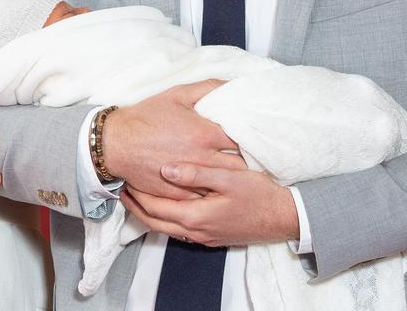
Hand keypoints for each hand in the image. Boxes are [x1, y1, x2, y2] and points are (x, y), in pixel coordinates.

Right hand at [102, 80, 246, 198]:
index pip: (244, 140)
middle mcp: (202, 159)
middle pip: (240, 166)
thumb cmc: (147, 117)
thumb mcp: (177, 94)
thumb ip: (208, 88)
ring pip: (225, 184)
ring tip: (245, 175)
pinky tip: (220, 188)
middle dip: (250, 162)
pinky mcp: (180, 194)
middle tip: (257, 158)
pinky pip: (206, 197)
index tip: (260, 138)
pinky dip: (215, 193)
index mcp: (205, 134)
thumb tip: (233, 85)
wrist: (116, 143)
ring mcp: (191, 179)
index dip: (254, 139)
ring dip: (235, 180)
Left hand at [121, 163, 298, 247]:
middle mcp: (196, 231)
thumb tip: (166, 170)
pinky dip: (165, 218)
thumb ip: (197, 173)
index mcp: (196, 216)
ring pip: (165, 228)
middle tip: (122, 188)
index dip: (137, 194)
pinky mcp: (211, 237)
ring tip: (137, 195)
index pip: (154, 207)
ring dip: (148, 213)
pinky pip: (178, 230)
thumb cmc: (259, 194)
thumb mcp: (229, 178)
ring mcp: (203, 237)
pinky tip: (165, 205)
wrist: (283, 218)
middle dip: (135, 206)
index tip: (125, 178)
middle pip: (154, 222)